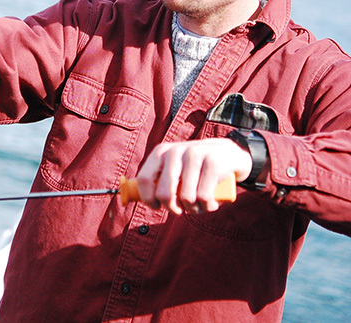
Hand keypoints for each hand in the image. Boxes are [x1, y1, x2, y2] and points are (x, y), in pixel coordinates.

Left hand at [136, 138, 251, 214]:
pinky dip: (208, 206)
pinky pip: (204, 197)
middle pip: (164, 193)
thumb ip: (156, 179)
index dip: (148, 199)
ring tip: (199, 204)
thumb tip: (128, 197)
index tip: (157, 207)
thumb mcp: (174, 168)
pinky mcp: (213, 162)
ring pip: (186, 198)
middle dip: (172, 209)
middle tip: (181, 210)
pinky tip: (211, 203)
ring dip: (194, 209)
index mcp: (161, 152)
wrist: (231, 154)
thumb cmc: (196, 168)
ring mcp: (195, 154)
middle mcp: (175, 151)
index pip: (144, 179)